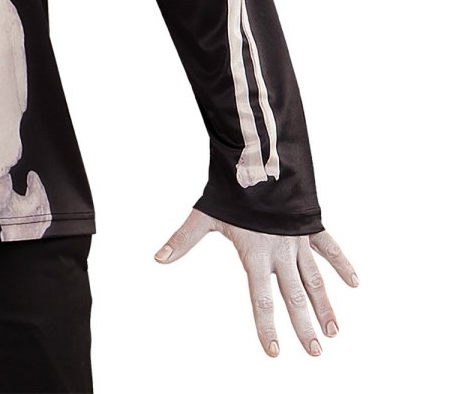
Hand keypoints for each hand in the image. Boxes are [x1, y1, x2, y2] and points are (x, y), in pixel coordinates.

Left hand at [154, 208, 357, 356]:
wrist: (256, 161)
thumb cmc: (229, 190)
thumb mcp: (204, 216)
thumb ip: (183, 239)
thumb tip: (158, 258)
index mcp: (255, 255)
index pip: (261, 299)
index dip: (266, 326)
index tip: (274, 352)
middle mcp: (279, 252)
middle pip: (294, 297)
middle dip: (304, 327)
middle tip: (315, 353)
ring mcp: (297, 240)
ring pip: (314, 279)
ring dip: (325, 306)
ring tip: (334, 332)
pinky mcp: (310, 226)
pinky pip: (330, 248)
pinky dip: (343, 264)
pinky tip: (355, 283)